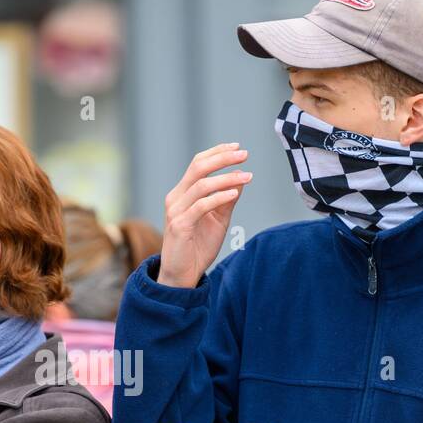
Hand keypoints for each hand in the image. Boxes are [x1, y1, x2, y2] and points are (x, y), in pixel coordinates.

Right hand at [158, 143, 252, 287]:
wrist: (182, 275)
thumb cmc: (198, 247)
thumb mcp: (218, 220)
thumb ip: (227, 199)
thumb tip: (240, 176)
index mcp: (182, 193)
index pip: (198, 164)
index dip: (217, 152)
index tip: (238, 147)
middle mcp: (176, 198)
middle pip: (198, 167)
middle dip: (222, 158)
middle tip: (244, 154)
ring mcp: (176, 211)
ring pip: (201, 185)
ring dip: (227, 178)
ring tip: (247, 176)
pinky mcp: (179, 226)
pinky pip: (201, 206)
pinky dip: (219, 197)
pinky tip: (234, 193)